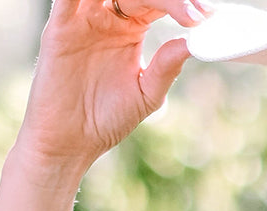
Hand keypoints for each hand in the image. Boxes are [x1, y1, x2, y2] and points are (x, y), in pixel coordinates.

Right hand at [16, 0, 204, 175]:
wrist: (70, 141)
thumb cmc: (107, 119)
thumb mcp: (145, 95)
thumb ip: (166, 68)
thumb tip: (192, 43)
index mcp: (131, 29)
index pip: (158, 3)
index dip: (181, 5)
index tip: (205, 17)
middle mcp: (108, 17)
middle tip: (193, 12)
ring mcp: (84, 19)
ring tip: (164, 3)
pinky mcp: (60, 27)